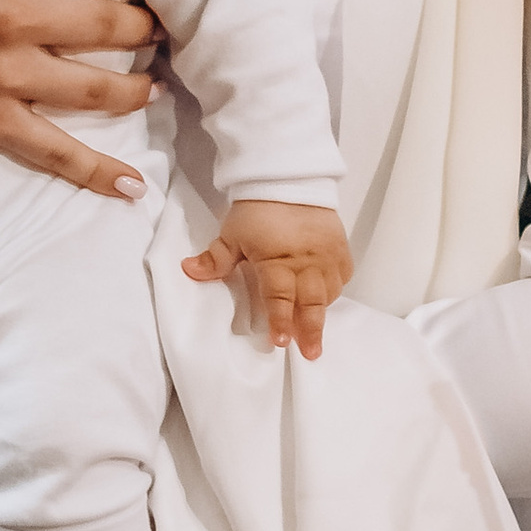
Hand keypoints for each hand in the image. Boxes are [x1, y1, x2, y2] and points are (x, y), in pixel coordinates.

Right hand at [0, 0, 155, 198]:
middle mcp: (13, 17)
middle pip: (111, 21)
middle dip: (146, 21)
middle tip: (161, 21)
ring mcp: (3, 74)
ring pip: (97, 86)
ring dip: (138, 85)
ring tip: (158, 80)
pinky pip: (52, 150)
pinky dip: (95, 172)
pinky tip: (132, 186)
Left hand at [182, 200, 352, 358]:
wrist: (288, 177)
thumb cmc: (258, 207)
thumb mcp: (232, 233)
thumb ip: (215, 258)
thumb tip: (188, 270)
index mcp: (278, 260)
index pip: (279, 298)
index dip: (280, 322)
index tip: (280, 342)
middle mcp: (306, 261)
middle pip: (311, 303)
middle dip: (310, 331)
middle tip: (310, 353)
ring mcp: (326, 254)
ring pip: (329, 292)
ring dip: (322, 312)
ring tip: (315, 331)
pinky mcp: (339, 247)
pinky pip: (342, 275)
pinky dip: (335, 289)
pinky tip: (326, 298)